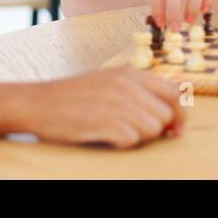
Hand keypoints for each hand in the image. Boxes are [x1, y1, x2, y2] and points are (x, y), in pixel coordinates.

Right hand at [18, 68, 185, 148]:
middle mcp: (127, 85)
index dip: (179, 114)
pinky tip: (105, 136)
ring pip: (153, 129)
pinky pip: (132, 140)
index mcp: (131, 73)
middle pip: (165, 115)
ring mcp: (116, 102)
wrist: (37, 102)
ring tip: (115, 131)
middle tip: (134, 132)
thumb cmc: (75, 96)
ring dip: (138, 137)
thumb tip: (171, 122)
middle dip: (155, 129)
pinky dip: (121, 143)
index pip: (175, 92)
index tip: (174, 129)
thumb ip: (139, 94)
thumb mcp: (110, 83)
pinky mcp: (104, 121)